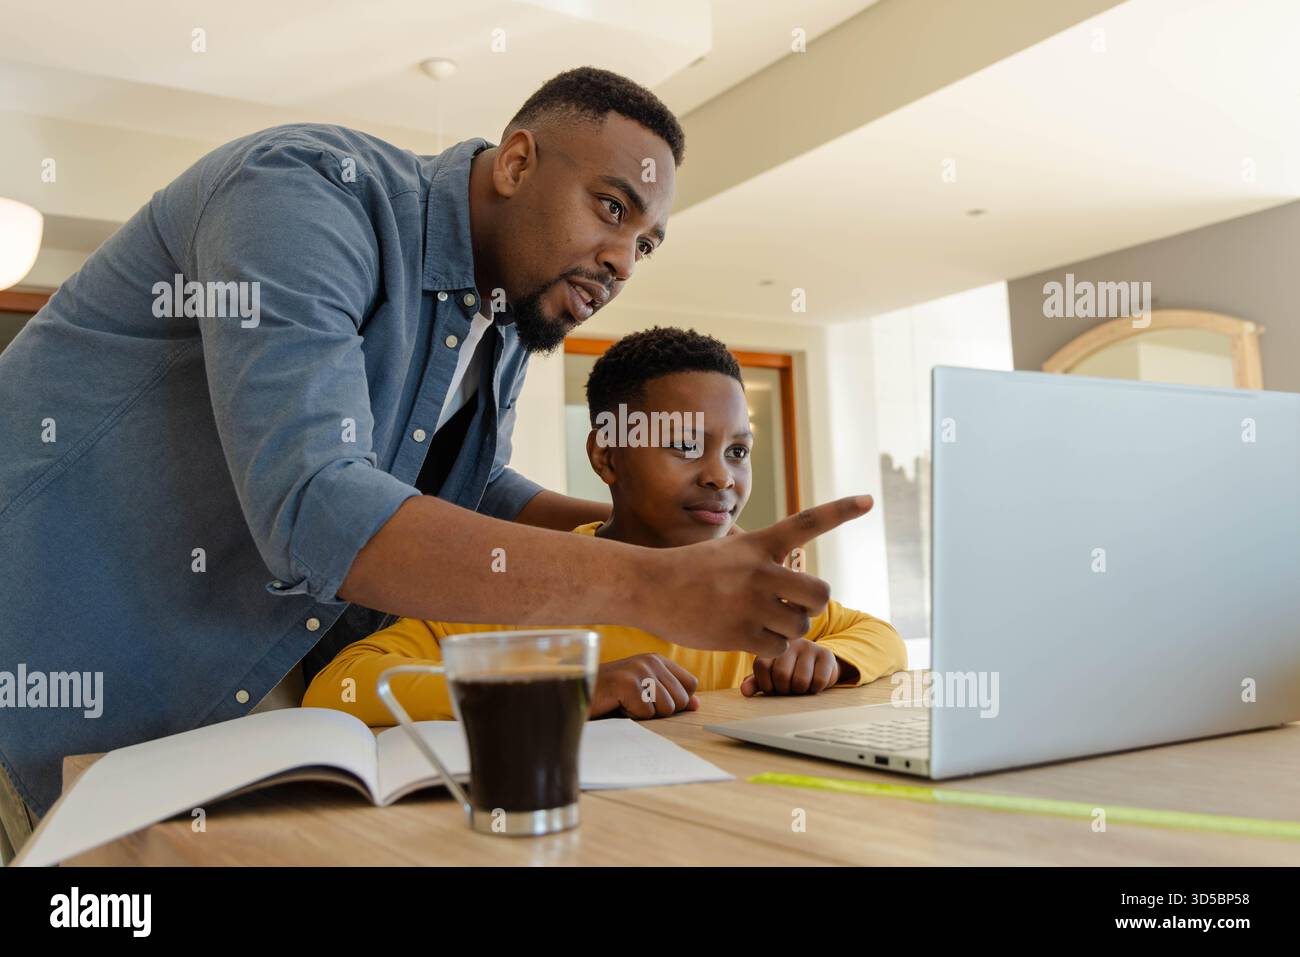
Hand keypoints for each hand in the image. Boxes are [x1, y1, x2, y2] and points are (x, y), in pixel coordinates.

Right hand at [590, 654, 699, 718]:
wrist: (577, 693)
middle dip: (659, 710)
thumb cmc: (611, 696)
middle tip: (634, 702)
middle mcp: (650, 660)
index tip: (653, 701)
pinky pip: (646, 713)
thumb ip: (671, 695)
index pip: (690, 684)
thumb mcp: (644, 692)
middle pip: (680, 700)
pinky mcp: (628, 684)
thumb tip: (697, 704)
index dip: (677, 700)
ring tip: (625, 703)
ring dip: (644, 714)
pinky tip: (616, 705)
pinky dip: (631, 716)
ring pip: (665, 708)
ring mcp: (639, 670)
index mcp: (656, 659)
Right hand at [637, 495, 873, 658]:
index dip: (840, 511)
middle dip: (813, 606)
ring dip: (788, 631)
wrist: (648, 587)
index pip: (806, 523)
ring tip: (760, 622)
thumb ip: (762, 563)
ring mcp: (751, 603)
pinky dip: (768, 648)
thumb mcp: (728, 551)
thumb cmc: (688, 572)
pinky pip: (778, 649)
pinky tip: (746, 636)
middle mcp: (760, 571)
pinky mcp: (740, 632)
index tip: (868, 500)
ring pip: (800, 626)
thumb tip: (796, 596)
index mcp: (758, 544)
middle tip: (795, 608)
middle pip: (820, 593)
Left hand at [741, 638, 841, 695]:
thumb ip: (756, 682)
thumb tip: (744, 690)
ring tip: (800, 687)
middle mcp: (789, 642)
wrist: (818, 666)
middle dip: (784, 690)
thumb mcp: (770, 677)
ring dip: (800, 692)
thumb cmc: (790, 672)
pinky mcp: (826, 655)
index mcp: (771, 645)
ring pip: (801, 681)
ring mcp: (809, 647)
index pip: (761, 666)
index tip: (773, 687)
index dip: (766, 685)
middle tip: (788, 689)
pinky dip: (815, 689)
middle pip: (782, 675)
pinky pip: (819, 681)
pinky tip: (813, 684)